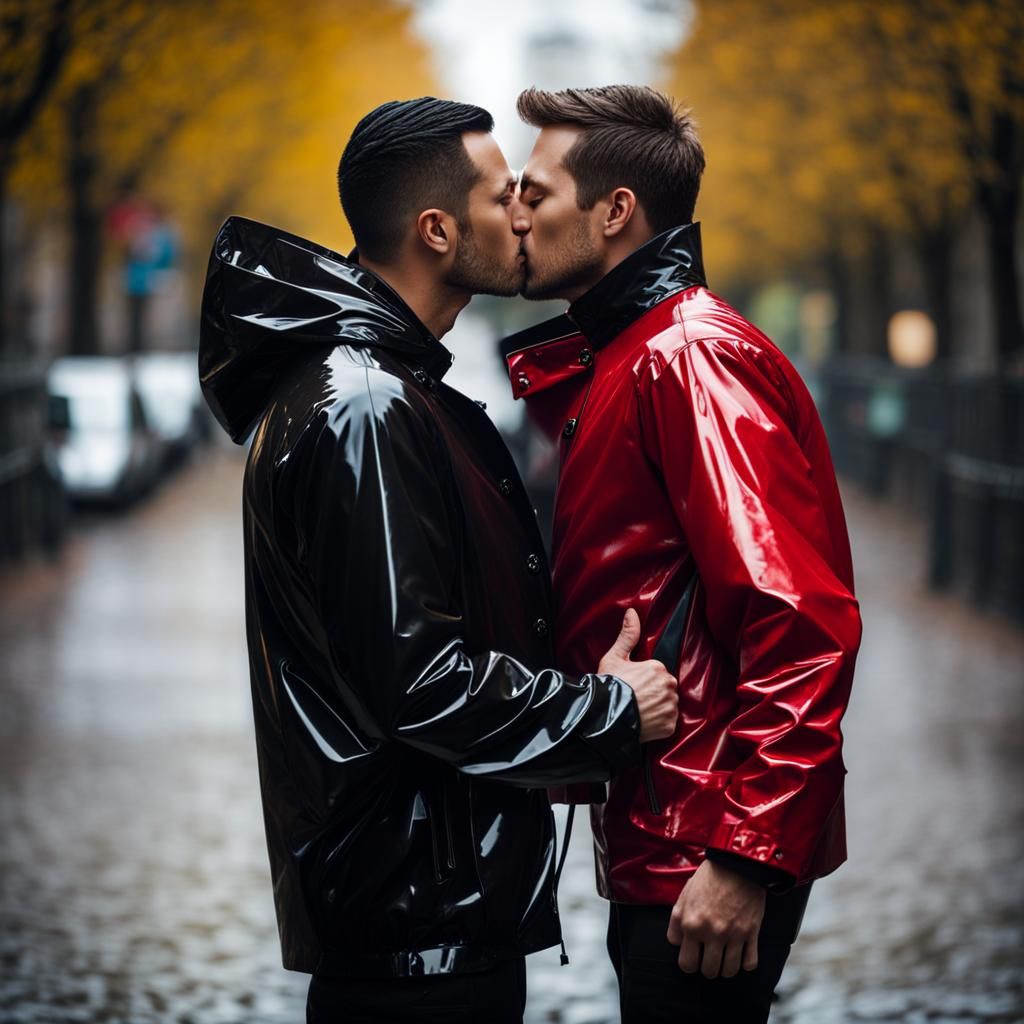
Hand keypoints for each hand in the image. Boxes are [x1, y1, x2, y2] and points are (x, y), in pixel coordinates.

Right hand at [597, 608, 677, 742]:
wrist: (604, 719)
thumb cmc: (608, 687)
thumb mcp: (614, 658)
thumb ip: (627, 636)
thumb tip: (632, 613)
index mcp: (657, 667)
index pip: (657, 672)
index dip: (644, 680)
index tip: (633, 686)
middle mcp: (668, 686)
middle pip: (665, 688)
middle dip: (653, 693)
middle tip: (635, 699)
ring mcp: (670, 707)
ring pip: (668, 705)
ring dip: (657, 708)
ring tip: (639, 711)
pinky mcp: (669, 726)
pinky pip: (668, 723)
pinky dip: (658, 723)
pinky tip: (644, 721)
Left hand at [667, 859, 765, 978]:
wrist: (736, 864)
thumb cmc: (709, 878)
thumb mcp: (684, 895)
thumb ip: (676, 921)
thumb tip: (675, 943)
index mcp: (692, 924)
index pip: (687, 964)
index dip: (690, 964)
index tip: (694, 957)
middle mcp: (712, 933)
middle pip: (709, 971)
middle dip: (708, 968)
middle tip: (710, 957)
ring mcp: (733, 935)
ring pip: (729, 971)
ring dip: (726, 968)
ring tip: (724, 958)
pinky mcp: (752, 933)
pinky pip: (750, 963)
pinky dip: (746, 963)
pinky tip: (741, 954)